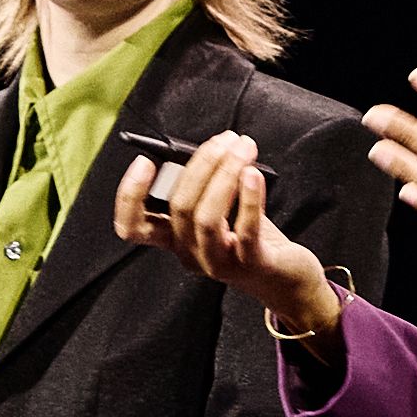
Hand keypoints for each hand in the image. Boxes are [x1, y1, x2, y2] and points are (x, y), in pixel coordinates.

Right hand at [116, 129, 344, 336]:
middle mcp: (190, 253)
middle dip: (202, 163)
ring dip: (225, 175)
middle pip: (179, 207)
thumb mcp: (224, 211)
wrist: (287, 276)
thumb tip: (211, 149)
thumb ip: (209, 187)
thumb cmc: (252, 237)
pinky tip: (254, 174)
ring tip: (243, 149)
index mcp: (174, 238)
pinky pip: (245, 232)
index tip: (145, 160)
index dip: (130, 196)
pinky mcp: (251, 266)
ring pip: (206, 218)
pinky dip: (249, 198)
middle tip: (227, 139)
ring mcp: (218, 263)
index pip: (133, 227)